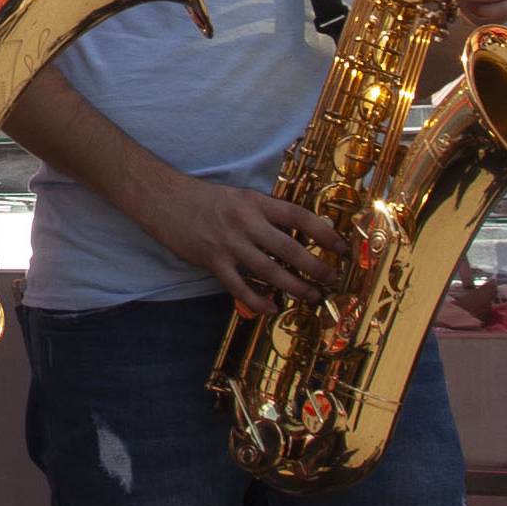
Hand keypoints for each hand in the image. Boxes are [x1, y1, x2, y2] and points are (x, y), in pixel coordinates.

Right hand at [144, 168, 346, 313]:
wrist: (164, 199)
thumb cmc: (205, 198)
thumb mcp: (240, 197)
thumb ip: (265, 213)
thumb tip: (297, 232)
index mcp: (256, 202)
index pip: (299, 216)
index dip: (324, 232)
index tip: (342, 246)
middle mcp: (246, 222)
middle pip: (290, 248)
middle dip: (316, 266)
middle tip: (333, 279)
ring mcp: (229, 243)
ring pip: (269, 270)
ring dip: (294, 286)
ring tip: (312, 296)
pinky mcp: (212, 261)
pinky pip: (239, 286)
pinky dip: (257, 300)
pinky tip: (271, 308)